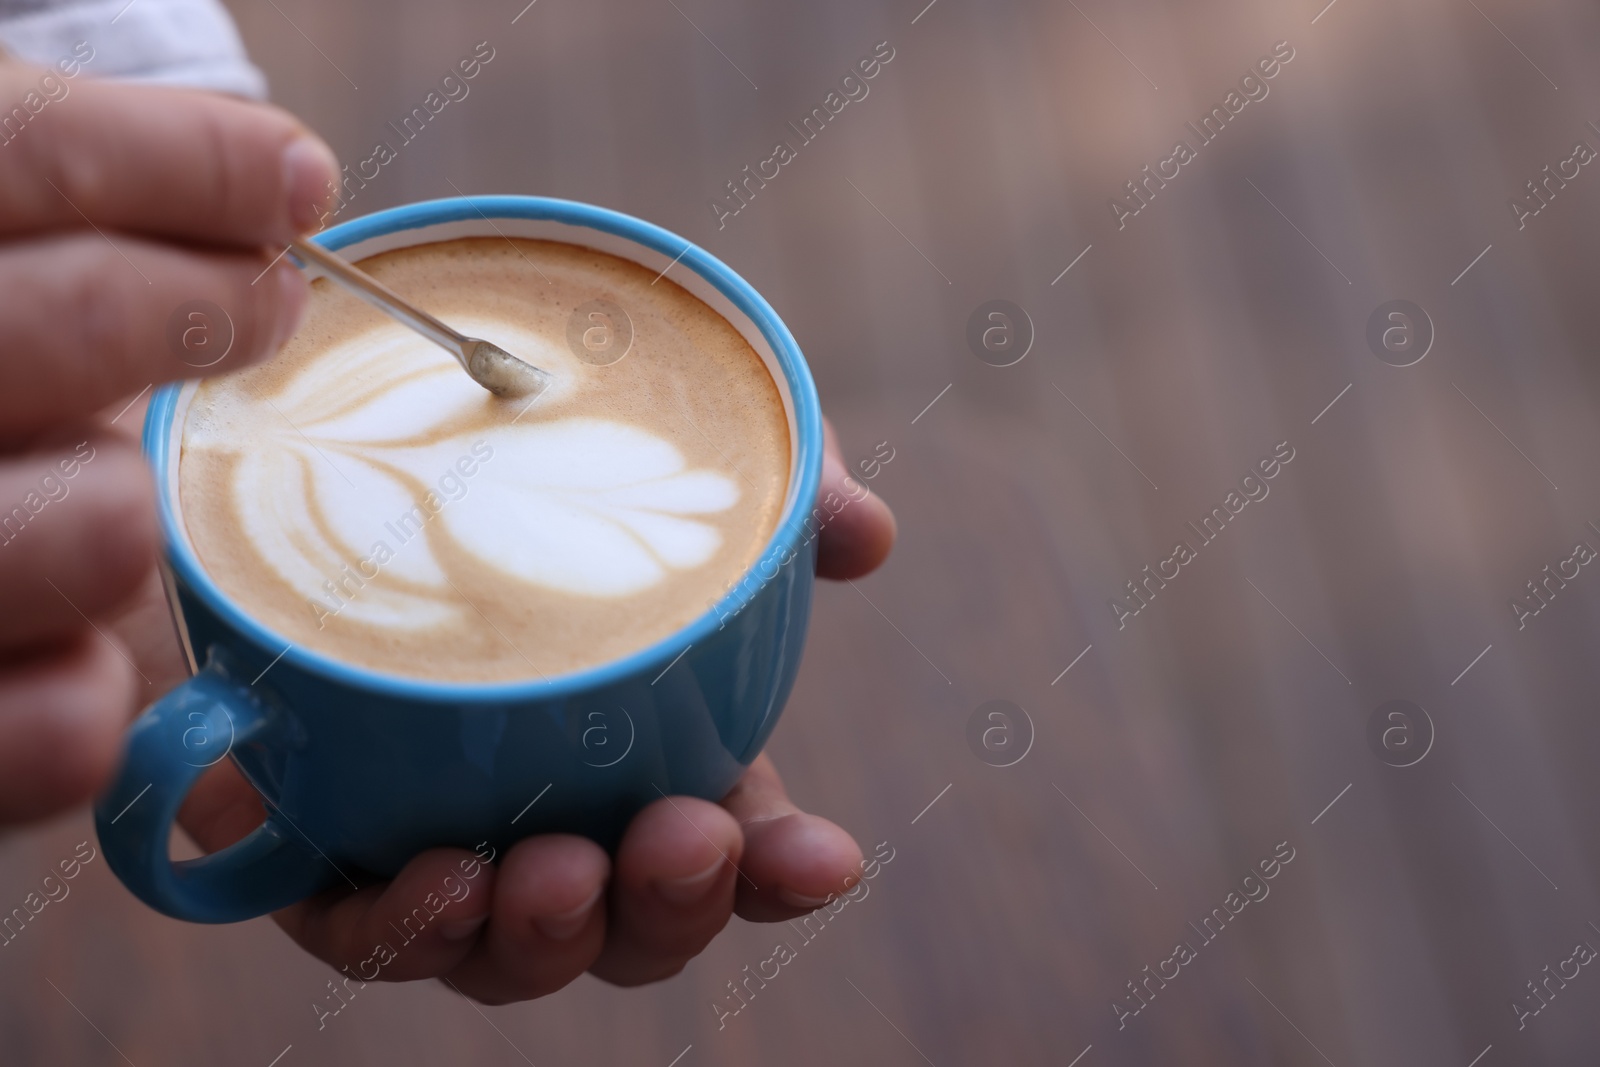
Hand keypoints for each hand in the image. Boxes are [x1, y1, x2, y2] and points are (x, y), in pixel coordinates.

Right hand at [0, 65, 337, 826]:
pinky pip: (64, 725)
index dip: (185, 162)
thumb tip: (284, 175)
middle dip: (199, 313)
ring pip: (101, 528)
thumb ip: (70, 194)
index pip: (23, 159)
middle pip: (69, 327)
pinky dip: (96, 692)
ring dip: (135, 512)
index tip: (293, 183)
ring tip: (102, 501)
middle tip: (263, 304)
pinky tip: (80, 656)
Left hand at [172, 421, 895, 1002]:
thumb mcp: (666, 452)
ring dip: (544, 935)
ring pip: (507, 952)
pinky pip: (362, 927)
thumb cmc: (538, 463)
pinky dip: (402, 928)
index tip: (827, 855)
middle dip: (669, 907)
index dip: (785, 872)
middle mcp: (563, 814)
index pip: (741, 851)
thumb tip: (867, 533)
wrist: (345, 440)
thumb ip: (775, 487)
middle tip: (681, 837)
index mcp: (662, 754)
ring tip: (549, 869)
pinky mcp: (328, 840)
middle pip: (632, 927)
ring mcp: (451, 837)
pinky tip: (436, 877)